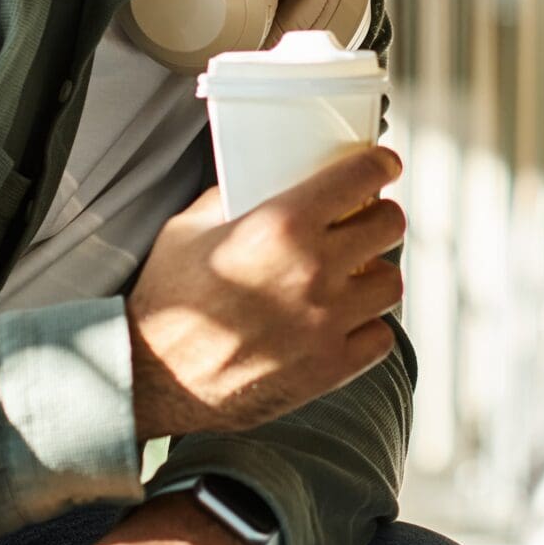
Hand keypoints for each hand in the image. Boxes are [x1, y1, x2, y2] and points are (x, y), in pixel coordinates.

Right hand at [126, 147, 405, 439]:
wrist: (152, 378)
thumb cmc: (166, 303)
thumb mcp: (189, 227)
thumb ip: (233, 198)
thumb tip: (261, 181)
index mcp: (280, 225)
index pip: (360, 177)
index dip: (379, 166)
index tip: (382, 167)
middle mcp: (312, 270)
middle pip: (389, 226)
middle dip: (380, 217)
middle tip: (365, 221)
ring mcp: (326, 321)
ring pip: (391, 281)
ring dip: (375, 274)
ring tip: (353, 275)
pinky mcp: (330, 367)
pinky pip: (380, 336)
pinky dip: (367, 326)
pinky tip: (344, 320)